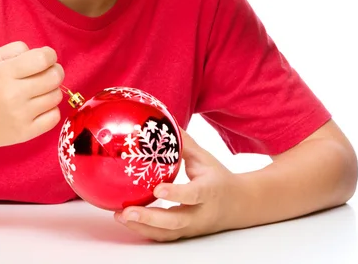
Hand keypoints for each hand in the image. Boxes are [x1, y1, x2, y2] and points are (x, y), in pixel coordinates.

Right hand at [0, 41, 63, 151]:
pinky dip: (51, 109)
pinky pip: (54, 117)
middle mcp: (13, 95)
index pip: (43, 59)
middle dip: (55, 70)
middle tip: (46, 73)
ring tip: (38, 90)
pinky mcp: (25, 133)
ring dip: (51, 90)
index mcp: (3, 73)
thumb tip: (43, 55)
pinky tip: (38, 106)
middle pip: (54, 77)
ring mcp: (20, 116)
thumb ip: (16, 50)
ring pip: (56, 96)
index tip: (45, 57)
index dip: (49, 55)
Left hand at [114, 129, 242, 240]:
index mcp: (209, 191)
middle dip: (150, 219)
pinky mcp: (184, 234)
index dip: (176, 193)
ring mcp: (192, 228)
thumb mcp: (204, 158)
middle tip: (126, 212)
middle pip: (175, 222)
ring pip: (167, 234)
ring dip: (142, 227)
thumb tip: (163, 120)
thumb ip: (184, 143)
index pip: (193, 195)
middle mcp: (200, 214)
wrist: (238, 206)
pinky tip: (127, 221)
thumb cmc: (217, 177)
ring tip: (119, 216)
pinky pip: (164, 237)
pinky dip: (145, 231)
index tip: (157, 189)